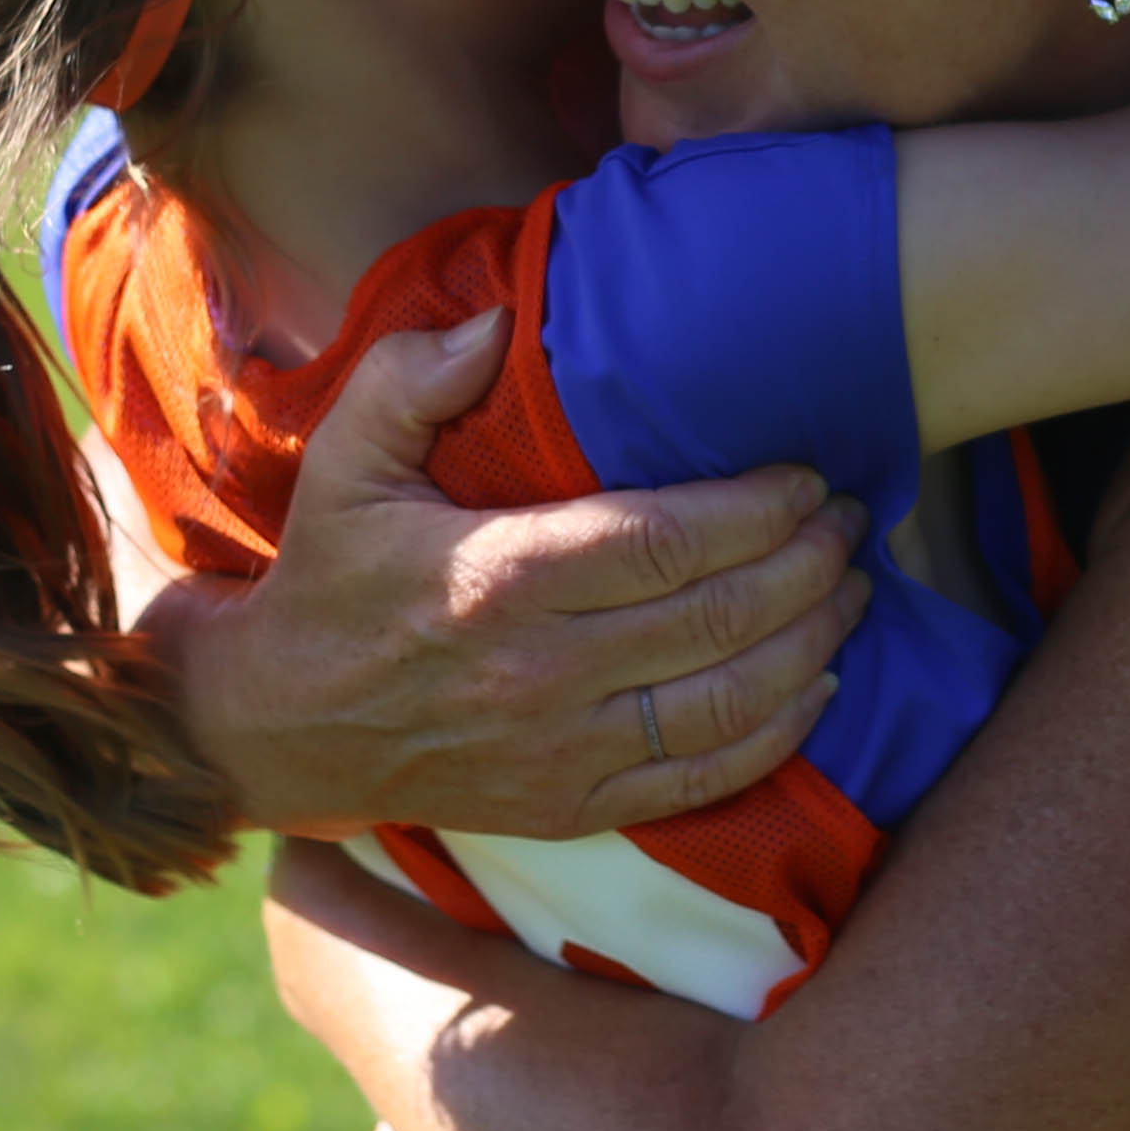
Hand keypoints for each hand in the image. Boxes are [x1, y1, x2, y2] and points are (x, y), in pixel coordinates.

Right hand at [136, 310, 869, 840]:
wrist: (277, 730)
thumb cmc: (328, 581)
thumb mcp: (343, 462)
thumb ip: (411, 377)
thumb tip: (500, 322)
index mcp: (499, 580)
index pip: (666, 542)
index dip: (759, 508)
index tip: (806, 475)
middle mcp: (543, 675)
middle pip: (721, 618)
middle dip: (810, 562)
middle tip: (851, 517)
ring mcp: (564, 753)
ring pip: (732, 702)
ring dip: (815, 642)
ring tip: (852, 585)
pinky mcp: (573, 808)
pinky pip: (706, 778)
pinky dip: (781, 732)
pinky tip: (820, 682)